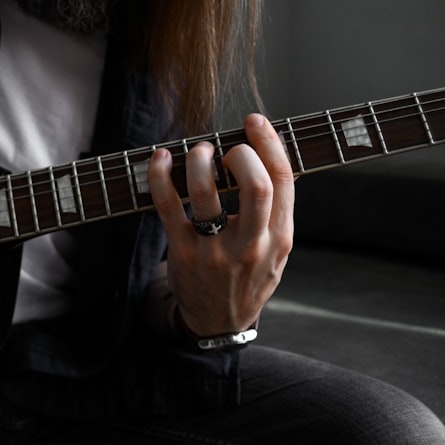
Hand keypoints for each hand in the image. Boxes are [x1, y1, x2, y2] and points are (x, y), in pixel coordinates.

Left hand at [147, 113, 294, 337]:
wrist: (220, 323)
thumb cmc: (249, 276)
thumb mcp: (277, 251)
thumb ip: (276, 211)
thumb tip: (266, 154)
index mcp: (280, 238)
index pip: (283, 181)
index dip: (270, 143)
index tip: (254, 121)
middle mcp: (251, 245)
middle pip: (256, 185)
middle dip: (241, 153)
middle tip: (227, 148)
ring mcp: (215, 251)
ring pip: (207, 192)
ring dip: (199, 159)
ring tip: (198, 151)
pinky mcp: (184, 253)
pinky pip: (168, 206)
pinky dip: (161, 176)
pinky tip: (160, 158)